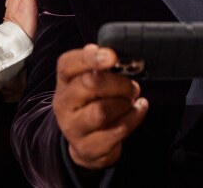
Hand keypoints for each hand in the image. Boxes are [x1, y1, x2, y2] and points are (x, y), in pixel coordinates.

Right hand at [53, 44, 148, 169]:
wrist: (86, 143)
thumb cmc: (92, 103)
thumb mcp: (90, 82)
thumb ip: (100, 67)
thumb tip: (113, 54)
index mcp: (64, 81)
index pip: (68, 63)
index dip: (90, 57)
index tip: (112, 56)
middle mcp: (63, 103)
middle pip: (89, 84)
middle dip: (118, 82)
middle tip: (131, 86)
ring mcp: (73, 127)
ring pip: (102, 110)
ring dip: (124, 103)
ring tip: (131, 100)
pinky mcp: (88, 148)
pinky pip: (117, 130)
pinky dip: (134, 117)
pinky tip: (138, 110)